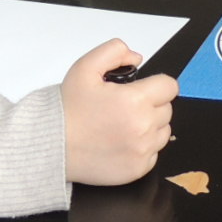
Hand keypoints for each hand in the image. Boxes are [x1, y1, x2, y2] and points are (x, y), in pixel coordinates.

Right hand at [61, 39, 177, 185]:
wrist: (52, 146)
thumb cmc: (68, 110)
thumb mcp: (85, 67)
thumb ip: (114, 51)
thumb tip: (136, 58)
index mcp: (135, 101)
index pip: (169, 87)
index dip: (156, 84)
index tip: (142, 89)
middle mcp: (143, 127)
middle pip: (166, 108)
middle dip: (151, 104)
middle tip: (125, 107)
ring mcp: (142, 151)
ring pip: (163, 131)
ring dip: (150, 126)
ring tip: (123, 125)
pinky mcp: (138, 169)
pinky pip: (154, 154)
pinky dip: (143, 148)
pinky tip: (121, 142)